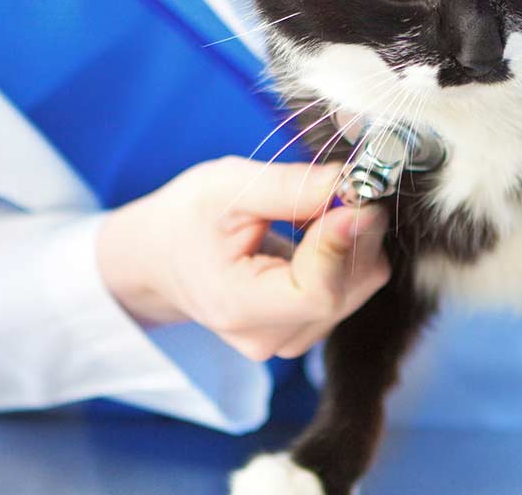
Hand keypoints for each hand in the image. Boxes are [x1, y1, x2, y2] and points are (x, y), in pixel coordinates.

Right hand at [97, 157, 388, 360]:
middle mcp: (269, 337)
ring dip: (353, 240)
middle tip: (341, 188)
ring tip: (312, 212)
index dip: (342, 243)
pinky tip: (317, 233)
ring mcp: (290, 338)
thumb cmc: (187, 220)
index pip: (317, 293)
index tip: (353, 196)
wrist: (163, 256)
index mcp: (238, 308)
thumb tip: (347, 182)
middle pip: (347, 289)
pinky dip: (347, 252)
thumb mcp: (224, 187)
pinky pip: (353, 286)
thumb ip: (288, 187)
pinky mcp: (307, 327)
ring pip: (358, 286)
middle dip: (355, 232)